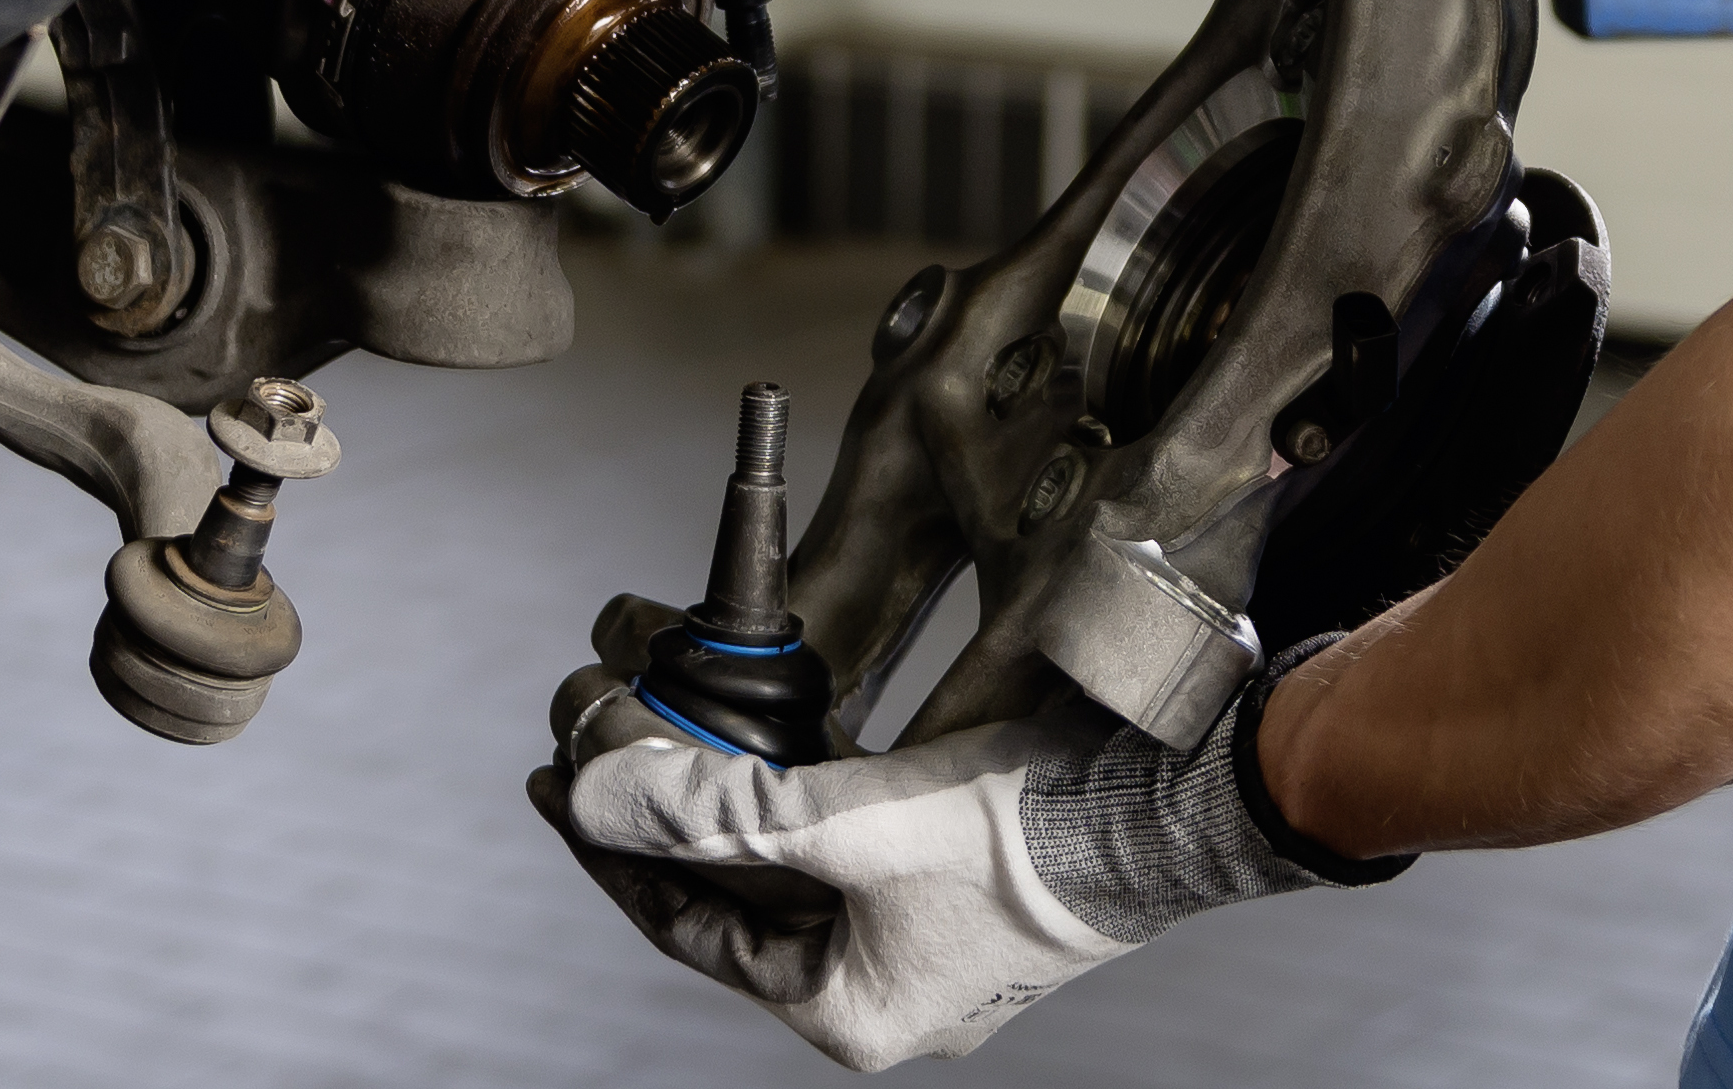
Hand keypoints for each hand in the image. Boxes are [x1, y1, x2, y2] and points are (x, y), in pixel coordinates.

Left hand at [534, 661, 1384, 1070]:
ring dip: (725, 786)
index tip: (558, 776)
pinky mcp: (949, 872)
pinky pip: (840, 832)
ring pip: (783, 855)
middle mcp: (876, 984)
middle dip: (664, 809)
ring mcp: (915, 932)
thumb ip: (721, 811)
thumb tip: (598, 792)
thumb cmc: (1031, 837)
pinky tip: (761, 724)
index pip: (688, 927)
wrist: (1173, 806)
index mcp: (847, 1015)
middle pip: (730, 891)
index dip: (613, 848)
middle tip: (594, 736)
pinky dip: (794, 779)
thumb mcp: (854, 823)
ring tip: (657, 718)